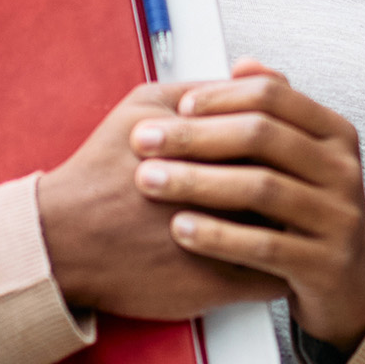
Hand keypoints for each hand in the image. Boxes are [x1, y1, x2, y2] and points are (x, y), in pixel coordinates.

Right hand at [37, 84, 285, 320]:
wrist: (61, 241)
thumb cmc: (100, 171)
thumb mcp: (143, 107)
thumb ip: (202, 89)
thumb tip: (253, 76)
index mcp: (205, 149)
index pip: (276, 140)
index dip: (291, 141)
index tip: (294, 145)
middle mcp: (219, 195)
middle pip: (288, 185)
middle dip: (300, 182)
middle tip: (303, 181)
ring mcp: (221, 244)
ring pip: (287, 234)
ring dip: (296, 226)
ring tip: (295, 218)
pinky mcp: (215, 286)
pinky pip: (272, 279)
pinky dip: (280, 266)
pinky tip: (277, 255)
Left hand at [129, 59, 364, 353]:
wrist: (345, 283)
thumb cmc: (307, 210)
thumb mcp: (300, 157)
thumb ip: (275, 110)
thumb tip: (242, 65)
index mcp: (335, 133)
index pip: (273, 96)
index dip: (220, 97)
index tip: (176, 106)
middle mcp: (344, 170)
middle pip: (262, 136)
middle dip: (195, 136)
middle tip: (144, 141)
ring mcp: (339, 218)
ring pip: (260, 188)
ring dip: (196, 181)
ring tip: (149, 181)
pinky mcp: (325, 265)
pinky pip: (264, 245)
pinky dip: (217, 234)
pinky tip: (180, 228)